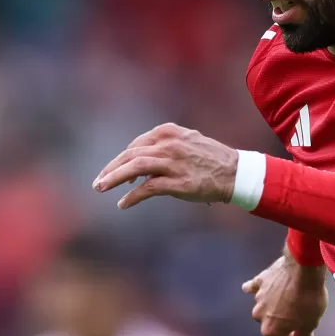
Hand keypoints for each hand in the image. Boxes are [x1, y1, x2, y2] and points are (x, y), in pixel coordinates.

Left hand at [91, 124, 240, 208]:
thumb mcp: (187, 142)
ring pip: (134, 167)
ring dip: (114, 178)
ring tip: (101, 188)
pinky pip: (147, 188)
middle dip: (111, 168)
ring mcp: (172, 163)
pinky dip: (132, 196)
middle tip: (98, 182)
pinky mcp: (177, 182)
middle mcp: (168, 144)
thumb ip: (165, 147)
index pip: (136, 144)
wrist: (236, 173)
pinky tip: (123, 203)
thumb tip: (142, 165)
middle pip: (130, 154)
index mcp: (168, 132)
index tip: (114, 171)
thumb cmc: (212, 160)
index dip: (122, 159)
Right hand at [244, 251, 326, 335]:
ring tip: (283, 314)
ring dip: (273, 315)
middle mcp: (260, 317)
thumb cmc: (308, 298)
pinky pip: (254, 288)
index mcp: (272, 331)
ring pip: (264, 311)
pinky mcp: (260, 281)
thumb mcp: (310, 324)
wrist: (302, 266)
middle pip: (271, 331)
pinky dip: (254, 290)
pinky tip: (248, 289)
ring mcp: (258, 298)